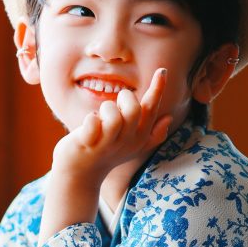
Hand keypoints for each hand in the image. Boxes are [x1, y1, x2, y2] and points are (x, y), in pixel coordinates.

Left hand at [39, 69, 171, 242]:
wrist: (79, 175)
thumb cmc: (105, 156)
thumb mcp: (132, 147)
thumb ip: (152, 134)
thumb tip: (169, 118)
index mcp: (138, 138)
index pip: (151, 110)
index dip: (158, 89)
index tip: (162, 70)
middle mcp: (125, 142)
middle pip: (134, 109)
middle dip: (124, 98)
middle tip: (113, 107)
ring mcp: (106, 144)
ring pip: (113, 116)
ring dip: (105, 110)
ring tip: (98, 119)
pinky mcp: (87, 144)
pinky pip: (92, 123)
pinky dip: (89, 120)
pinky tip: (86, 127)